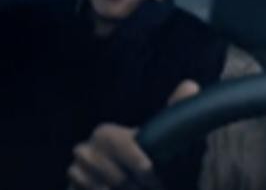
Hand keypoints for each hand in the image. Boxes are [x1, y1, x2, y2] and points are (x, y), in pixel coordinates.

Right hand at [66, 80, 200, 189]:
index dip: (132, 156)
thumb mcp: (158, 140)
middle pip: (104, 166)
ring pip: (96, 183)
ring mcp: (77, 170)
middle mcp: (87, 148)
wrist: (121, 184)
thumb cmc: (143, 161)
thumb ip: (174, 113)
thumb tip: (191, 86)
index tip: (149, 170)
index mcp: (107, 135)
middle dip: (127, 181)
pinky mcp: (74, 185)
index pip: (115, 141)